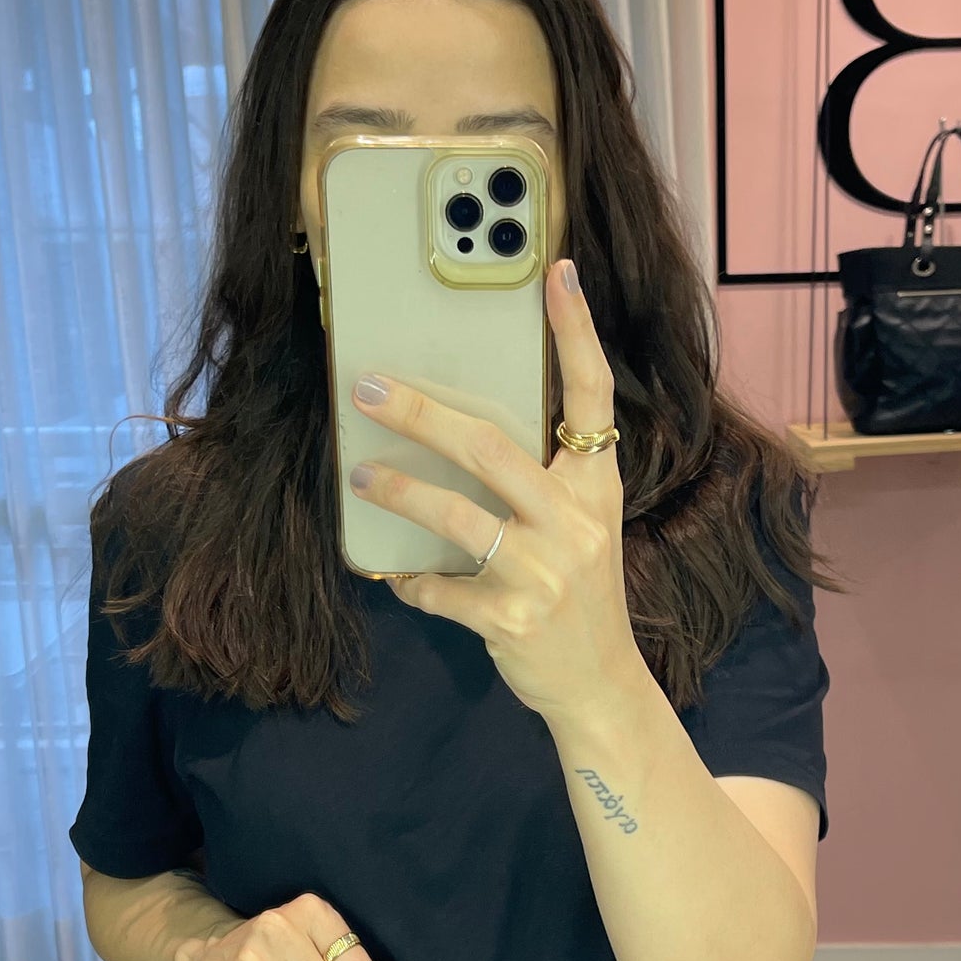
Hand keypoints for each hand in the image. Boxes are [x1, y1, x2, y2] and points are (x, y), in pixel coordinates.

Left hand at [346, 257, 640, 722]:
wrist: (601, 685)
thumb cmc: (579, 594)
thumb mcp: (580, 527)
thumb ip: (541, 479)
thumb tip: (458, 428)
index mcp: (595, 487)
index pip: (592, 395)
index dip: (577, 333)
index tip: (559, 274)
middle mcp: (575, 522)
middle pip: (491, 448)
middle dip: (422, 415)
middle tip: (369, 388)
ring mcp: (545, 573)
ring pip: (457, 516)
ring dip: (398, 493)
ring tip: (358, 477)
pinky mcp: (512, 620)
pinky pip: (441, 589)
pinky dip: (413, 583)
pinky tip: (401, 578)